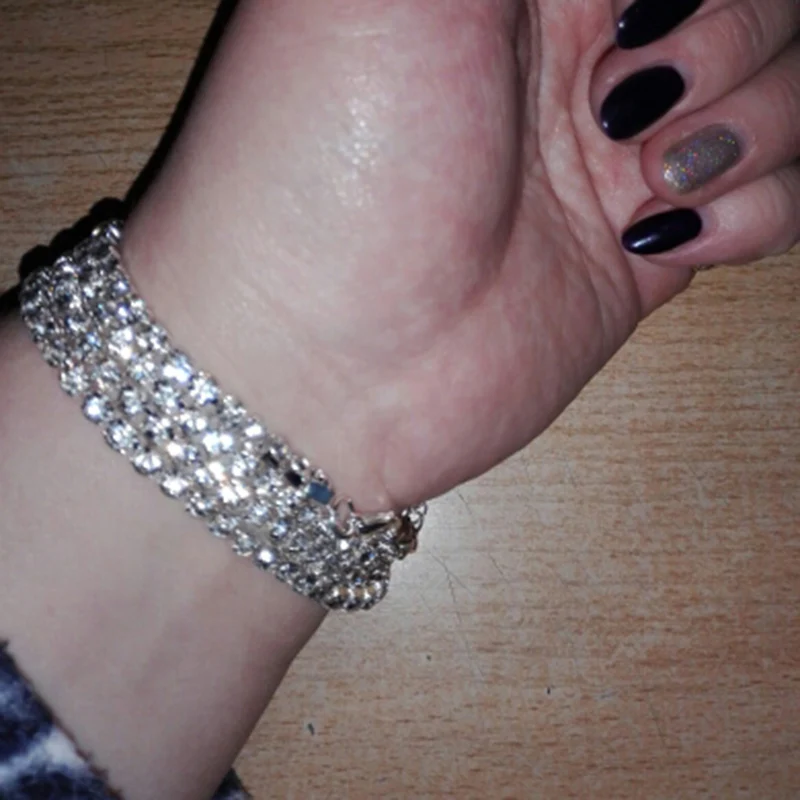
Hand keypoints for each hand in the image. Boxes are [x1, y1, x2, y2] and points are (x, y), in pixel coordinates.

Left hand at [124, 0, 799, 510]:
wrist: (316, 367)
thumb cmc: (321, 171)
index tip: (622, 18)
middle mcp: (577, 55)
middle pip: (750, 5)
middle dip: (729, 33)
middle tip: (617, 100)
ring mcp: (614, 157)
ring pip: (778, 91)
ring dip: (752, 119)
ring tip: (644, 173)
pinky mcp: (640, 251)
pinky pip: (772, 199)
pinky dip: (759, 204)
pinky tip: (664, 232)